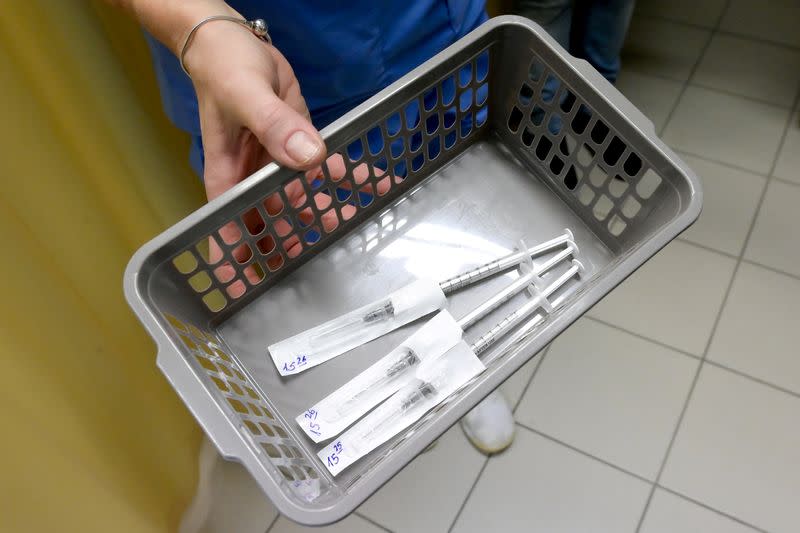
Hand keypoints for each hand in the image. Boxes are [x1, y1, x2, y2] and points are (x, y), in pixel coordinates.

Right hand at [184, 19, 389, 296]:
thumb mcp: (244, 96)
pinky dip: (351, 175)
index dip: (238, 262)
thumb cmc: (224, 69)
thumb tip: (309, 158)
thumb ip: (274, 127)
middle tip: (320, 268)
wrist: (235, 41)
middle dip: (293, 246)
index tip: (248, 293)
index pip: (230, 228)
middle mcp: (252, 179)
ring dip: (329, 212)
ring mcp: (277, 165)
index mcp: (228, 177)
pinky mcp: (299, 146)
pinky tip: (376, 182)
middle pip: (272, 224)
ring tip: (355, 221)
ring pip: (305, 200)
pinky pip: (327, 167)